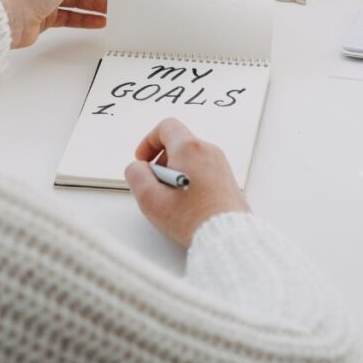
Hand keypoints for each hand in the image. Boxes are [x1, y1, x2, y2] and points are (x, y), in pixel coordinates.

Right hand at [125, 118, 249, 247]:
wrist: (227, 235)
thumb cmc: (192, 219)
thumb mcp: (150, 199)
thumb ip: (136, 175)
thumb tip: (138, 167)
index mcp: (190, 148)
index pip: (166, 126)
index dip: (149, 141)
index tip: (144, 160)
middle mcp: (208, 150)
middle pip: (178, 143)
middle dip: (161, 160)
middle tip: (156, 184)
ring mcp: (220, 164)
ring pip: (190, 157)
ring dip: (175, 171)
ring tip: (172, 198)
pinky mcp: (227, 178)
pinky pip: (203, 169)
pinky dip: (190, 178)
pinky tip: (186, 203)